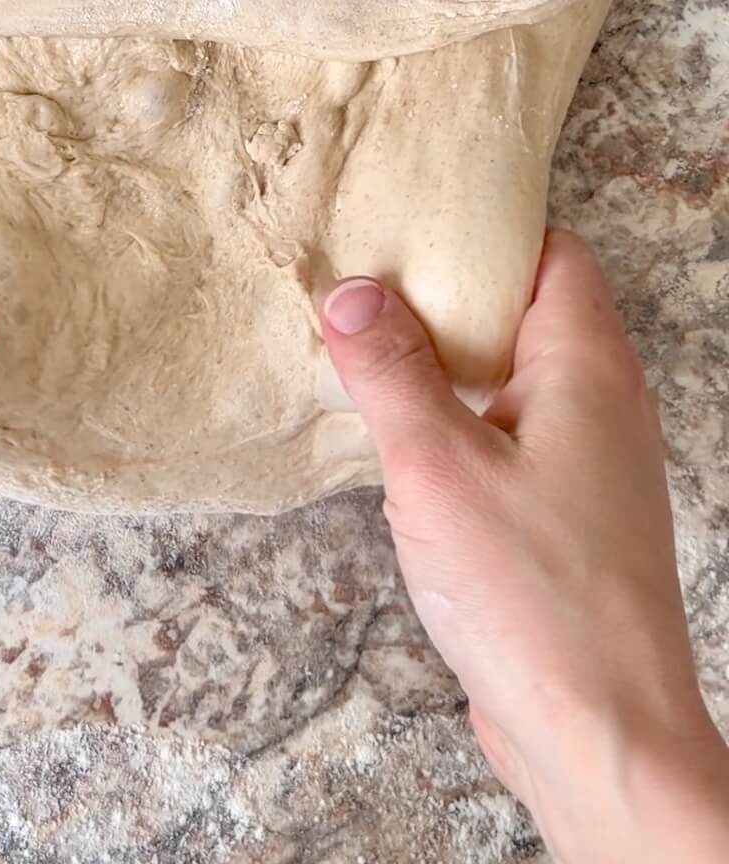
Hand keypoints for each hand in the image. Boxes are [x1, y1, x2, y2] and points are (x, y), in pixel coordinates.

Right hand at [319, 230, 728, 863]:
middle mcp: (601, 403)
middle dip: (445, 295)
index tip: (405, 221)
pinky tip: (397, 439)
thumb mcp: (436, 467)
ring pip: (511, 377)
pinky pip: (507, 434)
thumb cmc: (534, 596)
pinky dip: (456, 420)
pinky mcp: (565, 514)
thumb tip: (353, 293)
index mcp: (587, 367)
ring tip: (363, 352)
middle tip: (361, 282)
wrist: (599, 733)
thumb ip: (391, 373)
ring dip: (444, 364)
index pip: (551, 253)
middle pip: (525, 310)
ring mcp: (587, 462)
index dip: (483, 229)